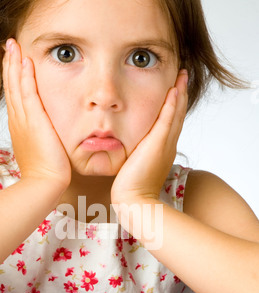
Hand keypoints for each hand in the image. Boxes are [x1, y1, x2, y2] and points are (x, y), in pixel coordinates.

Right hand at [3, 39, 70, 192]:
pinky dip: (26, 76)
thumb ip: (43, 136)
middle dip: (10, 65)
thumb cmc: (46, 171)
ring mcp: (24, 119)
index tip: (14, 62)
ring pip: (16, 86)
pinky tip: (26, 62)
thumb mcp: (41, 149)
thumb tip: (48, 132)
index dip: (13, 77)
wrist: (45, 181)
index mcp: (20, 126)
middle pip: (12, 86)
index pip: (15, 96)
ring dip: (15, 64)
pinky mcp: (34, 120)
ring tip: (13, 46)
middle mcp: (18, 120)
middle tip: (9, 46)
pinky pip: (28, 93)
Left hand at [111, 70, 188, 205]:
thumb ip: (134, 154)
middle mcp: (168, 145)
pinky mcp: (158, 145)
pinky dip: (172, 105)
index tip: (175, 88)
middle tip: (183, 75)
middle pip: (178, 114)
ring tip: (182, 75)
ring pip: (176, 114)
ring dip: (180, 93)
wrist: (134, 201)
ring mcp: (165, 144)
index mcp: (163, 149)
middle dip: (181, 94)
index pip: (171, 122)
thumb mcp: (134, 166)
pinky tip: (174, 90)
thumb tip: (126, 147)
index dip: (175, 105)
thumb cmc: (130, 188)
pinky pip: (168, 120)